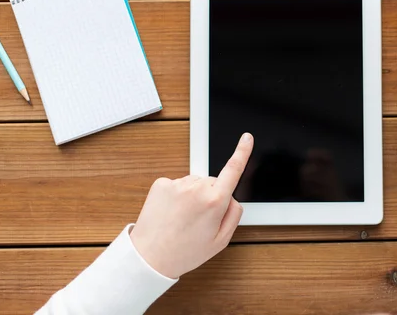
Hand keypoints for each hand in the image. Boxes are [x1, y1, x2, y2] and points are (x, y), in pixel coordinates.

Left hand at [130, 133, 253, 278]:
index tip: (247, 138)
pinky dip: (176, 196)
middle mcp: (197, 188)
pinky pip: (177, 185)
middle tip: (199, 220)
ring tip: (182, 219)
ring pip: (194, 183)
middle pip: (213, 182)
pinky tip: (171, 213)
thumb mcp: (221, 241)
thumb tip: (232, 198)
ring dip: (192, 196)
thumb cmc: (185, 252)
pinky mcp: (161, 184)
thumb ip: (234, 215)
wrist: (149, 258)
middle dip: (211, 195)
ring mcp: (178, 184)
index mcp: (215, 201)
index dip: (242, 152)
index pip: (233, 169)